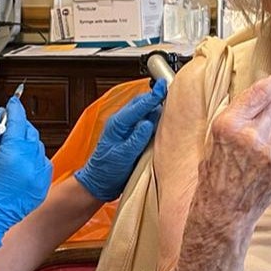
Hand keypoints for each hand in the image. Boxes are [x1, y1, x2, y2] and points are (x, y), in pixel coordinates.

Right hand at [0, 96, 51, 245]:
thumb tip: (0, 115)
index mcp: (15, 154)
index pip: (18, 120)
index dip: (14, 108)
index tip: (13, 102)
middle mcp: (31, 164)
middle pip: (30, 132)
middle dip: (19, 128)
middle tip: (4, 133)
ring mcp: (39, 176)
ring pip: (38, 148)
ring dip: (26, 144)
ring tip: (8, 154)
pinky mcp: (42, 186)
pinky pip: (42, 164)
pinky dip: (32, 160)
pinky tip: (17, 166)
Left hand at [74, 78, 167, 200]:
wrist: (98, 184)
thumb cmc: (106, 171)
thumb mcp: (122, 156)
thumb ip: (136, 139)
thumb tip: (148, 123)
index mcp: (117, 124)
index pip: (138, 105)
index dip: (153, 96)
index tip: (165, 86)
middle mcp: (122, 123)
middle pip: (141, 103)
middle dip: (155, 97)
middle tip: (172, 91)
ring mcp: (126, 129)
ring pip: (143, 112)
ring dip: (156, 108)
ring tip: (171, 104)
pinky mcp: (131, 136)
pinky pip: (145, 123)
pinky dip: (154, 119)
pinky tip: (163, 120)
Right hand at [188, 74, 270, 241]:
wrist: (224, 210)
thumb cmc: (216, 174)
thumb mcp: (215, 137)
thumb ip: (238, 114)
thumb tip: (264, 93)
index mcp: (229, 125)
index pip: (258, 93)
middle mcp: (251, 137)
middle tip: (261, 126)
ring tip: (261, 151)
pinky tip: (269, 162)